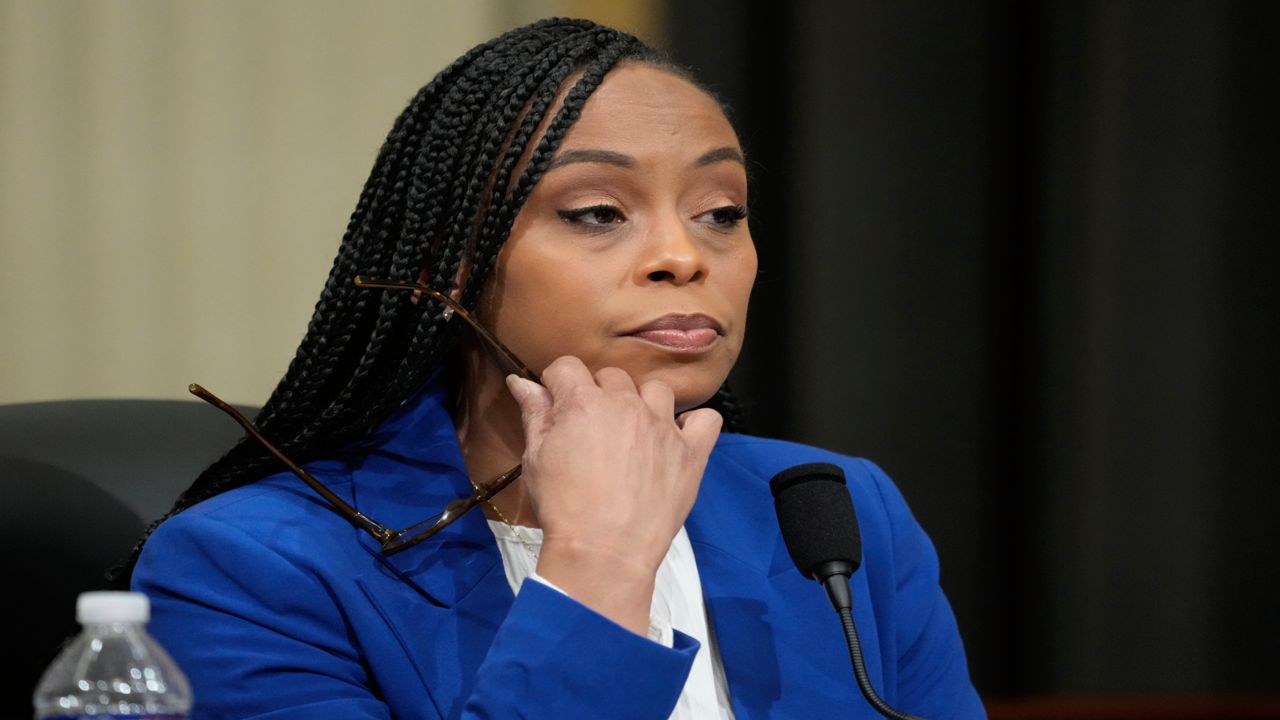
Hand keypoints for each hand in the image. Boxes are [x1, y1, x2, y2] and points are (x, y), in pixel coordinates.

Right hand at [505, 356, 721, 633]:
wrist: (604, 553)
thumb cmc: (563, 508)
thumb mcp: (535, 458)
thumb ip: (534, 414)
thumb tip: (522, 381)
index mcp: (583, 402)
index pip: (568, 366)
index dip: (559, 384)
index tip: (558, 404)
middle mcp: (626, 404)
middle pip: (612, 376)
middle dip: (600, 394)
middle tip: (594, 430)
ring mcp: (663, 426)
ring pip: (657, 389)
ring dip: (644, 403)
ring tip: (635, 432)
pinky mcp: (691, 452)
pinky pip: (706, 419)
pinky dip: (694, 424)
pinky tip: (679, 439)